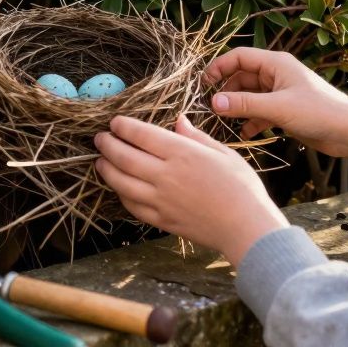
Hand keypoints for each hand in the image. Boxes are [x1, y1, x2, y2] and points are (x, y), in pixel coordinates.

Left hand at [95, 114, 287, 266]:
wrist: (247, 227)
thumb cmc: (242, 187)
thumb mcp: (223, 153)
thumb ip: (196, 137)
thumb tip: (178, 120)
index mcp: (182, 153)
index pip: (141, 134)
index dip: (123, 126)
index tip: (115, 123)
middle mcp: (166, 175)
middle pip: (123, 156)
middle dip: (107, 145)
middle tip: (100, 138)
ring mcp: (160, 199)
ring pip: (121, 182)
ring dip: (106, 169)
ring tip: (100, 161)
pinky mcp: (160, 219)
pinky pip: (131, 205)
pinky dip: (120, 194)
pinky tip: (118, 186)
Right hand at [204, 47, 347, 158]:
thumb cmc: (319, 112)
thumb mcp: (278, 108)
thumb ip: (245, 104)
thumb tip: (213, 102)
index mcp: (276, 64)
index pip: (239, 57)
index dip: (219, 67)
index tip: (204, 84)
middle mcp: (277, 74)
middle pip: (242, 76)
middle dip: (227, 91)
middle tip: (212, 107)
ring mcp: (282, 93)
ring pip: (250, 95)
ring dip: (238, 107)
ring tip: (224, 121)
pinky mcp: (286, 110)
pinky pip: (261, 111)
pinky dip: (251, 120)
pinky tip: (244, 133)